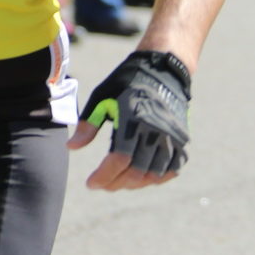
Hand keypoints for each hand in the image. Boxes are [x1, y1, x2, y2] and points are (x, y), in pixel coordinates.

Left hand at [68, 50, 190, 190]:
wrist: (163, 69)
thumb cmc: (127, 82)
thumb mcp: (102, 97)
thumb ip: (88, 124)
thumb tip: (71, 148)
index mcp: (133, 117)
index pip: (119, 159)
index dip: (103, 176)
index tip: (91, 183)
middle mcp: (156, 129)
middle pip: (136, 171)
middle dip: (116, 183)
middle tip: (103, 185)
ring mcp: (172, 136)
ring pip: (154, 174)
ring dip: (135, 184)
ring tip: (119, 182)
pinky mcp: (182, 139)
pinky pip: (172, 169)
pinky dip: (157, 178)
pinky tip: (142, 178)